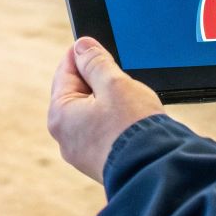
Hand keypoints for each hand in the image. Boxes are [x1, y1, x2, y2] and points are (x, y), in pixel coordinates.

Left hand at [48, 36, 166, 183]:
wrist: (155, 171)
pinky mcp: (99, 162)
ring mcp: (82, 153)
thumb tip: (81, 46)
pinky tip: (132, 122)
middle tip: (121, 77)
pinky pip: (102, 132)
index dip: (82, 54)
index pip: (65, 71)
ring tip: (131, 102)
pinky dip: (115, 122)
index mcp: (60, 115)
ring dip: (109, 102)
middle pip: (77, 93)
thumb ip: (95, 61)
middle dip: (99, 81)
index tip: (97, 45)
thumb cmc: (133, 128)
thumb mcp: (115, 83)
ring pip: (92, 113)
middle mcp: (65, 137)